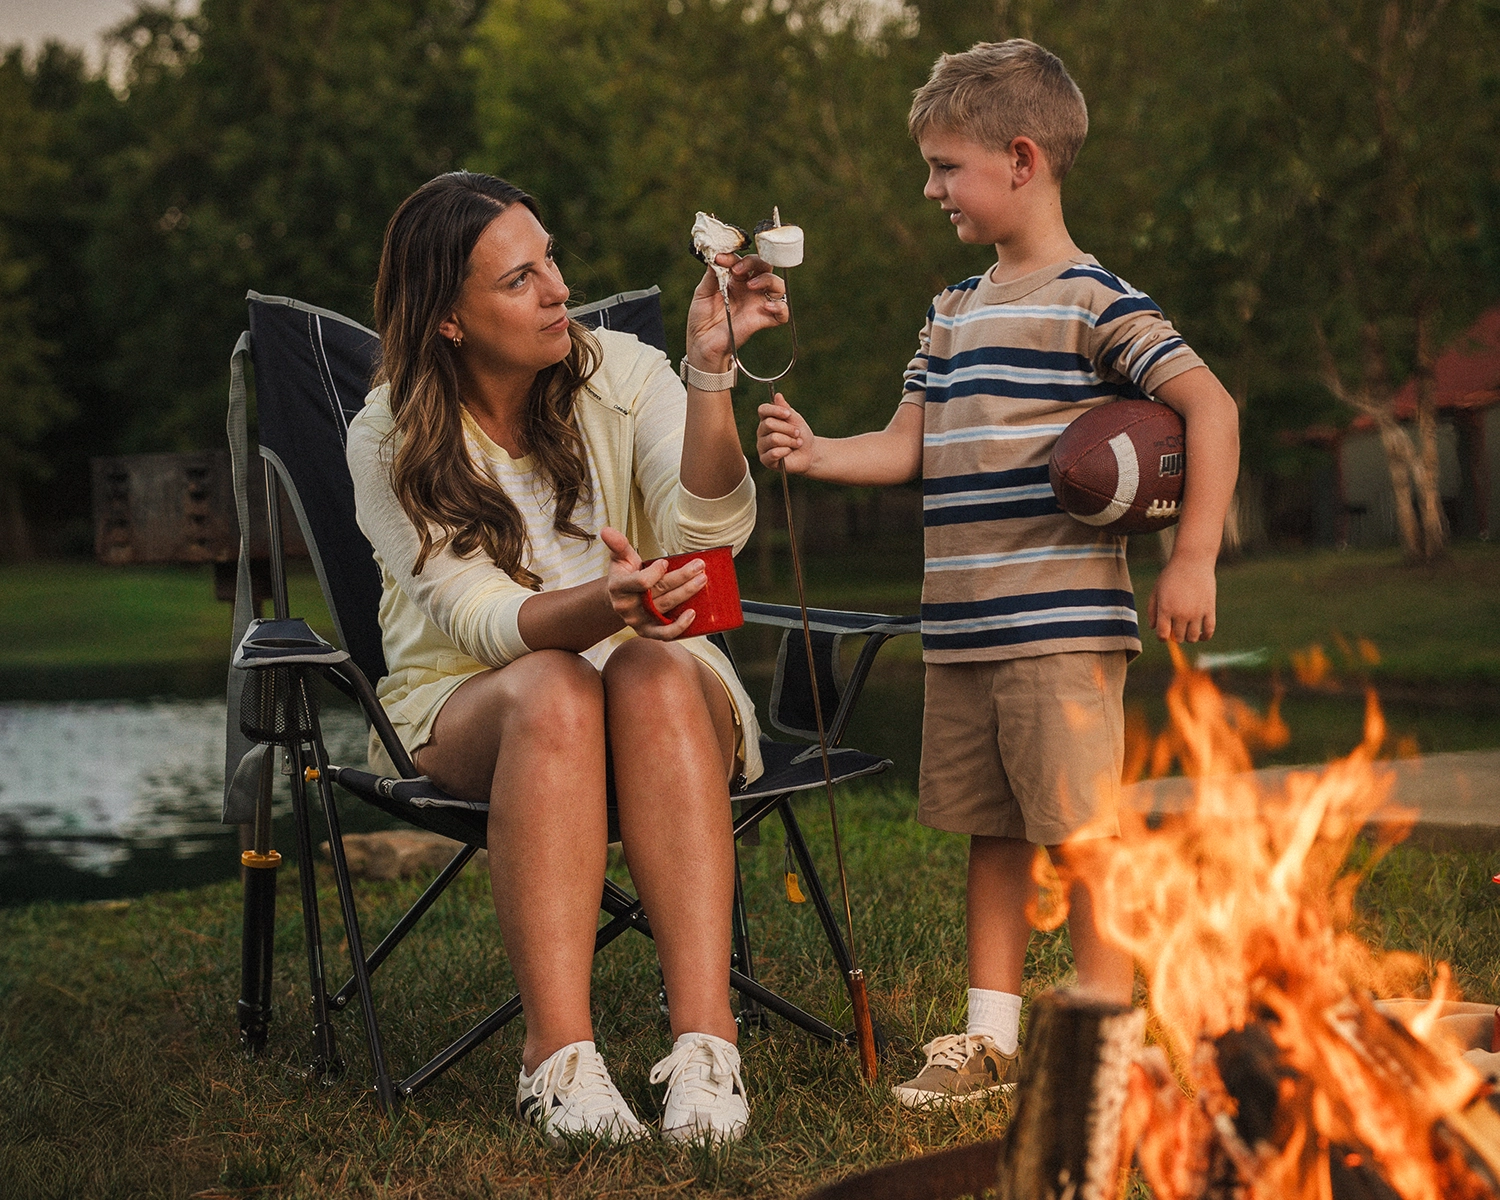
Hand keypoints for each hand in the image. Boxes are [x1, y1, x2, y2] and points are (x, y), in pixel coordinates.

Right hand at [601, 526, 705, 640]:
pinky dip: (680, 626)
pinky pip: (664, 634)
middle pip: (660, 592)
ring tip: (702, 580)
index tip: (665, 562)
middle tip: (700, 566)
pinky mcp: (648, 631)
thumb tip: (606, 530)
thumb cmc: (625, 575)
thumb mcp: (620, 558)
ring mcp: (637, 621)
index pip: (642, 582)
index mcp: (619, 587)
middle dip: (682, 577)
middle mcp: (627, 606)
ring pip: (666, 607)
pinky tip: (693, 614)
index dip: (656, 572)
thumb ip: (617, 544)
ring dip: (687, 593)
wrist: (620, 600)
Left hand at [684, 252, 789, 371]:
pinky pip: (782, 313)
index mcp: (735, 280)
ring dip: (768, 279)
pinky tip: (766, 306)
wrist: (701, 344)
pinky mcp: (762, 320)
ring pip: (777, 285)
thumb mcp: (702, 293)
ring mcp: (757, 304)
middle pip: (765, 266)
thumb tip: (716, 256)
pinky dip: (780, 307)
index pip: (742, 261)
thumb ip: (711, 275)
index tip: (719, 259)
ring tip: (751, 285)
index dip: (734, 257)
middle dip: (754, 262)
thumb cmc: (701, 319)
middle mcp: (749, 289)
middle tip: (737, 270)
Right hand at [755, 394, 814, 472]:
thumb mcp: (795, 419)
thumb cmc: (800, 435)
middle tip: (797, 433)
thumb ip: (785, 408)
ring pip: (773, 438)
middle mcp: (762, 432)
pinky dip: (786, 451)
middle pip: (769, 424)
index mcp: (767, 419)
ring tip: (797, 443)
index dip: (775, 410)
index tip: (788, 414)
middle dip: (787, 428)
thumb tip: (778, 395)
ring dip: (790, 441)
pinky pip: (774, 453)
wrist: (809, 453)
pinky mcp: (765, 459)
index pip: (763, 410)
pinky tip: (789, 452)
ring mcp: (762, 446)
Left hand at [1146, 554, 1216, 641]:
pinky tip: (1200, 636)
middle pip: (1178, 638)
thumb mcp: (1156, 590)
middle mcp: (1181, 613)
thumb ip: (1152, 610)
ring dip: (1188, 637)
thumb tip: (1153, 628)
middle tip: (1175, 627)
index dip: (1162, 637)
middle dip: (1175, 635)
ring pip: (1192, 638)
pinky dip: (1205, 637)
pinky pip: (1209, 631)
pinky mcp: (1210, 610)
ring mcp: (1197, 613)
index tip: (1163, 633)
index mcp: (1165, 609)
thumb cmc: (1171, 575)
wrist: (1192, 561)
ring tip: (1186, 630)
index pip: (1162, 635)